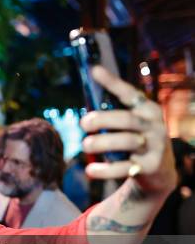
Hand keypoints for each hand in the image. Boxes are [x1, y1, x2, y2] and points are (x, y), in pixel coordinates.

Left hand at [80, 66, 176, 193]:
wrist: (159, 172)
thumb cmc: (136, 141)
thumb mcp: (130, 125)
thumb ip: (112, 115)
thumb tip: (85, 101)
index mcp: (147, 110)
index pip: (129, 93)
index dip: (112, 82)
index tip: (94, 71)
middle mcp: (154, 125)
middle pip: (127, 119)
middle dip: (102, 120)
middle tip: (83, 124)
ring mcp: (154, 147)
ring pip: (127, 142)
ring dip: (102, 143)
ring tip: (85, 145)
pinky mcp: (150, 167)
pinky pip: (125, 168)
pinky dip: (105, 169)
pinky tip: (90, 170)